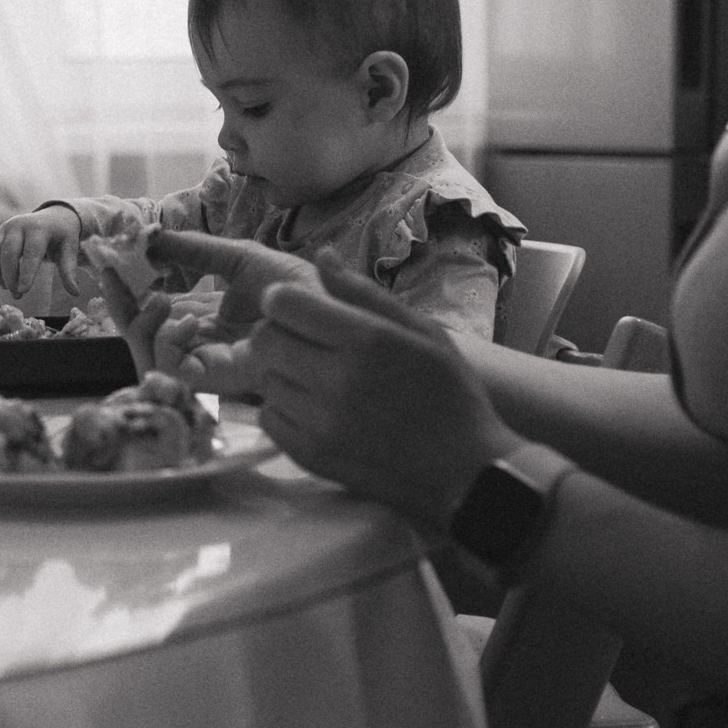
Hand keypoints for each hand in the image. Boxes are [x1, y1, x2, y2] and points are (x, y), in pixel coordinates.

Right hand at [0, 205, 85, 296]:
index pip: (31, 252)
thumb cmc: (61, 236)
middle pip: (8, 252)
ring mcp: (6, 228)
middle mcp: (19, 225)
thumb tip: (75, 293)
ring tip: (6, 289)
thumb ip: (69, 271)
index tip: (23, 290)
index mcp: (40, 229)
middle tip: (16, 295)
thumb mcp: (69, 250)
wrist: (53, 217)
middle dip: (10, 276)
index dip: (26, 272)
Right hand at [96, 232, 318, 392]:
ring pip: (150, 356)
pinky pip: (172, 370)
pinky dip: (167, 344)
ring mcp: (208, 363)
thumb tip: (151, 237)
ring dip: (142, 325)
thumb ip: (195, 250)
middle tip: (109, 276)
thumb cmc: (296, 286)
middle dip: (121, 307)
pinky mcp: (217, 381)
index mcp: (209, 318)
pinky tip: (184, 320)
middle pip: (144, 336)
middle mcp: (203, 343)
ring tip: (158, 298)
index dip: (129, 292)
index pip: (156, 312)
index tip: (110, 265)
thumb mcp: (237, 257)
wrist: (329, 309)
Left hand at [248, 264, 521, 530]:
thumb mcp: (422, 331)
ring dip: (279, 370)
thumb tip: (321, 256)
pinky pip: (268, 418)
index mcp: (366, 340)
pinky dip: (281, 407)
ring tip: (314, 375)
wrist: (465, 471)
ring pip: (262, 378)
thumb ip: (364, 293)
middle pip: (263, 339)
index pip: (284, 303)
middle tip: (303, 341)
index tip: (297, 307)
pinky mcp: (311, 455)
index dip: (283, 299)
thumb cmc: (451, 393)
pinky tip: (313, 407)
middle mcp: (336, 380)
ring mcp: (320, 422)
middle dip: (275, 331)